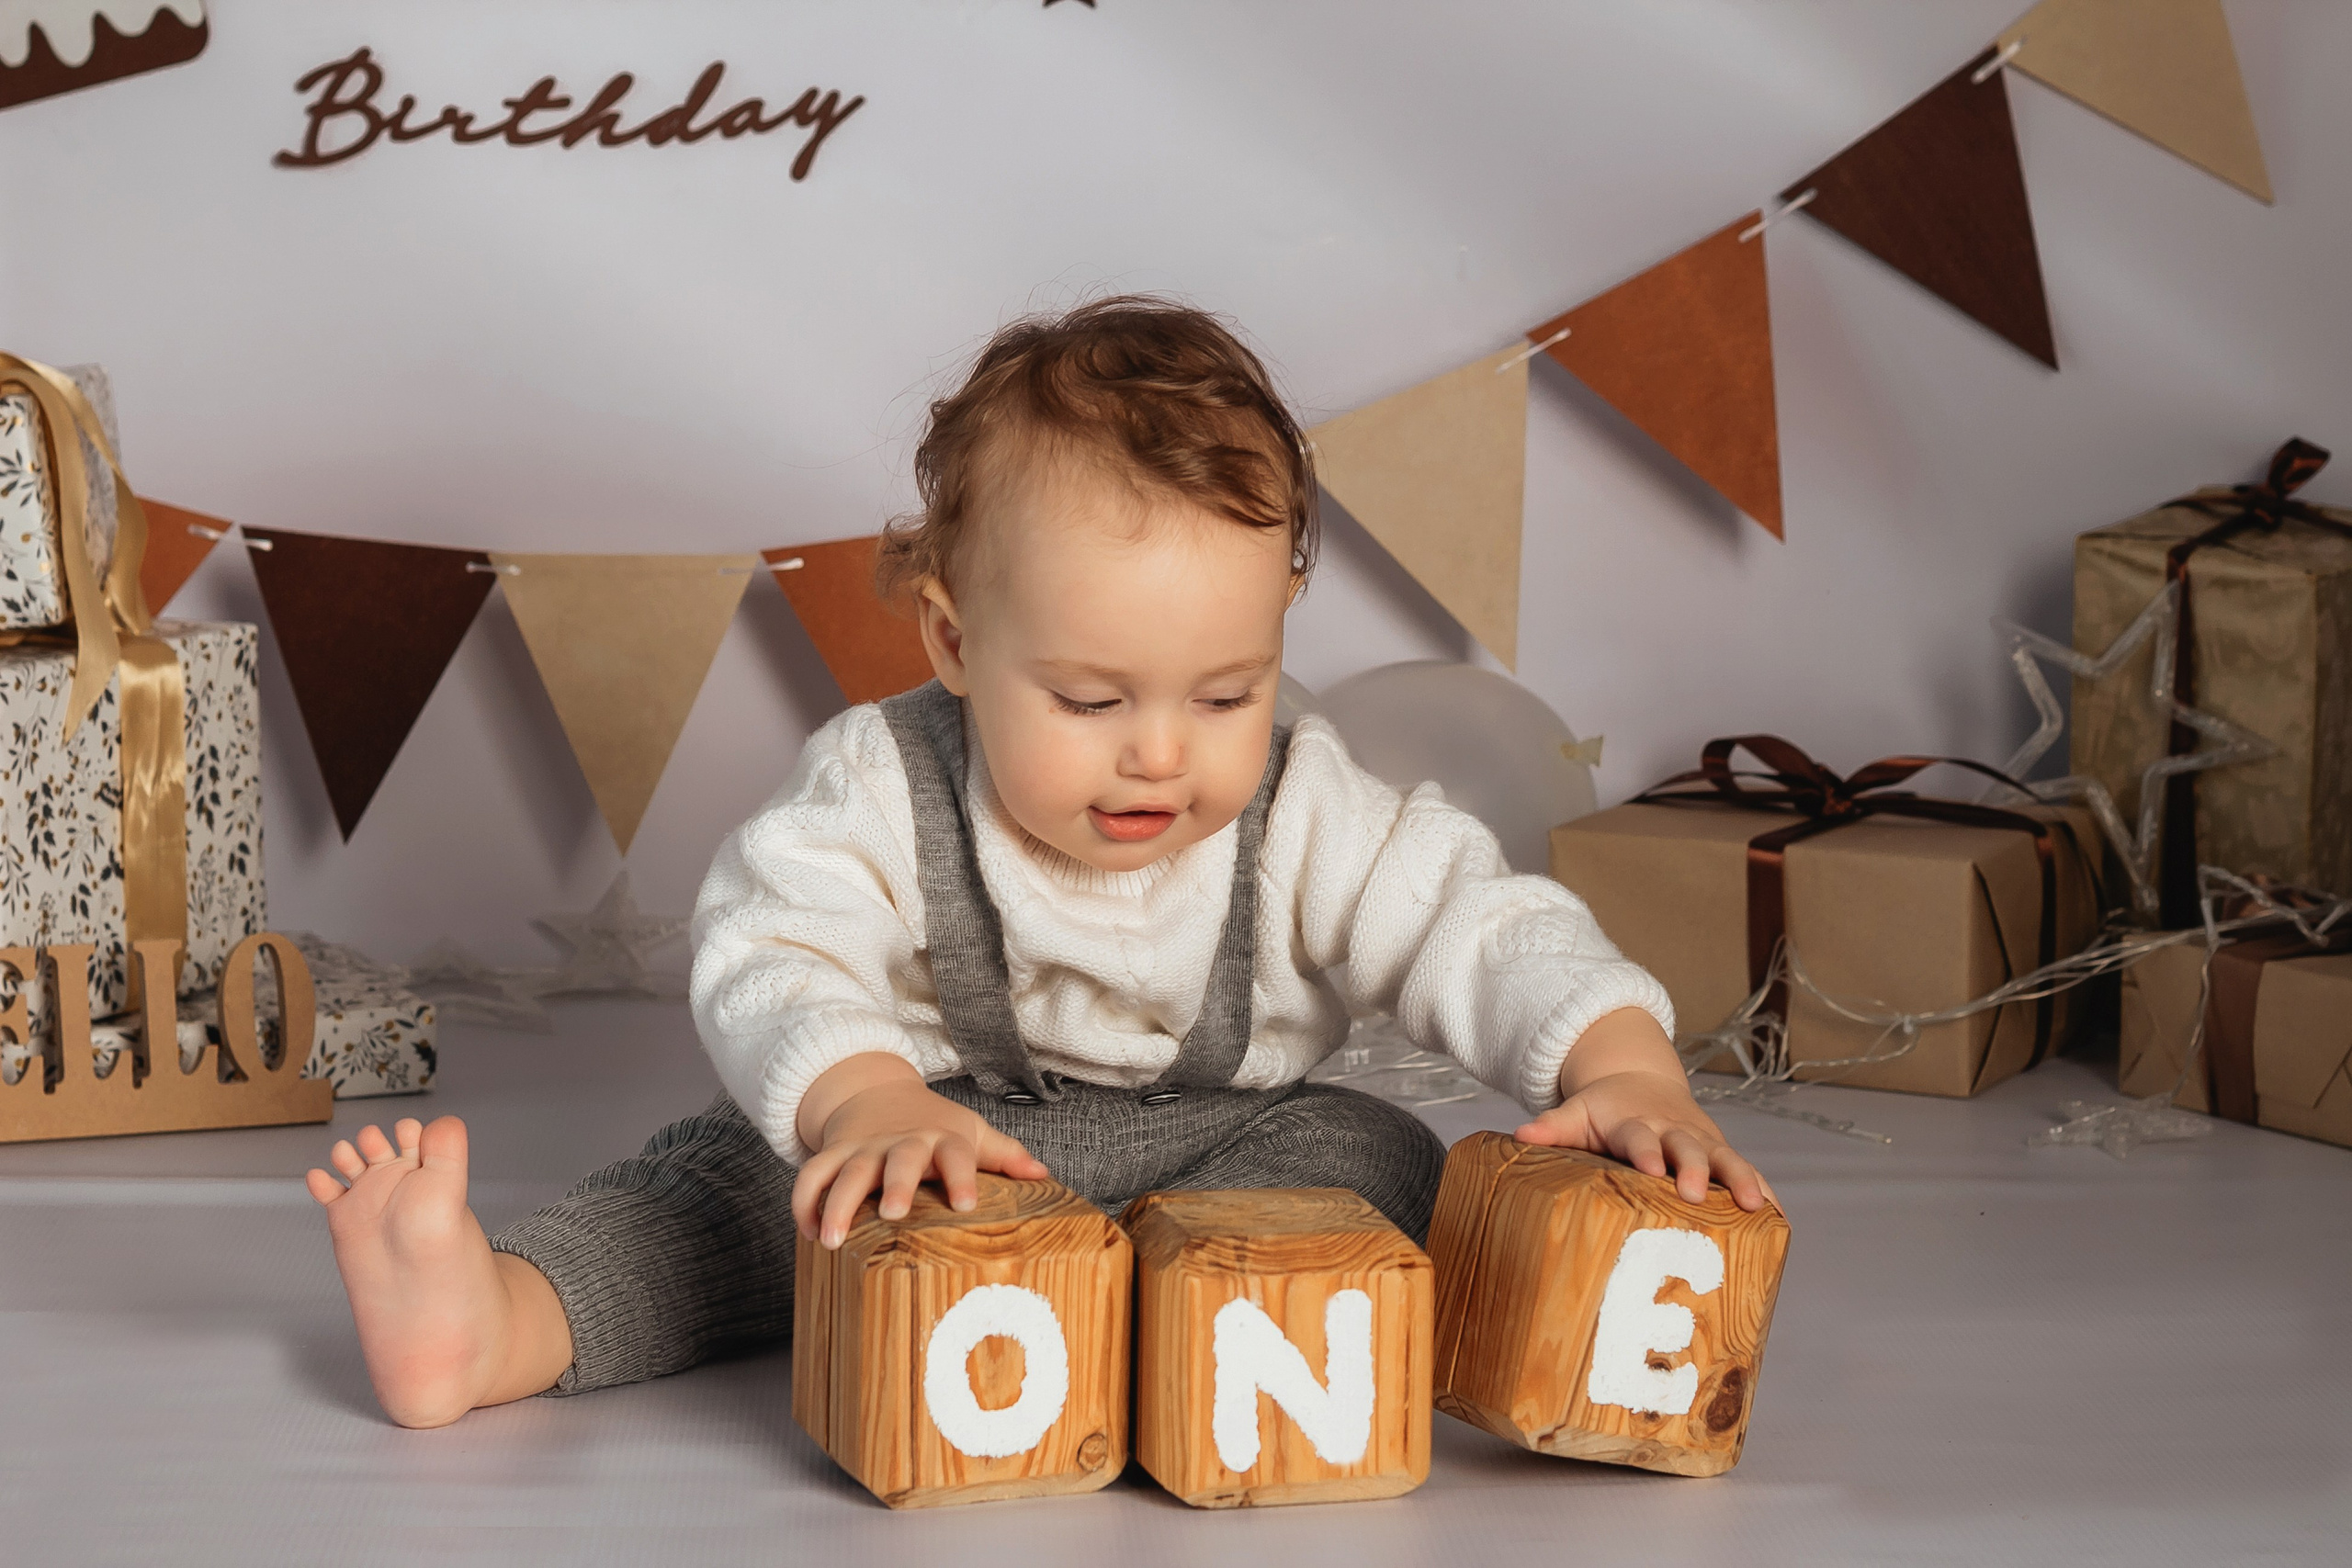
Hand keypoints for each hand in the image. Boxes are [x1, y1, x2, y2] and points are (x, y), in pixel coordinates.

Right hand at [791, 1054, 1049, 1248]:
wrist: (879, 1093)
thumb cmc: (934, 1126)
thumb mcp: (972, 1133)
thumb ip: (1005, 1155)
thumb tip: (1044, 1176)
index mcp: (941, 1139)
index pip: (957, 1155)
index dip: (962, 1177)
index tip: (967, 1205)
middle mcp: (901, 1142)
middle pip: (898, 1159)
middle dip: (894, 1184)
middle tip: (893, 1213)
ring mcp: (863, 1148)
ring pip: (844, 1171)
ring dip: (836, 1203)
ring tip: (831, 1239)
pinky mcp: (832, 1153)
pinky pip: (810, 1176)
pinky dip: (804, 1202)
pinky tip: (809, 1234)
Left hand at [1513, 1008, 1776, 1212]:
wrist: (1640, 1081)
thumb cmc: (1604, 1111)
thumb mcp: (1576, 1113)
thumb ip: (1552, 1127)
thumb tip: (1519, 1136)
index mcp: (1634, 1123)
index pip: (1638, 1137)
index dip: (1645, 1152)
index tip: (1651, 1169)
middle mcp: (1672, 1130)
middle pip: (1687, 1148)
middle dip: (1696, 1169)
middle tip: (1699, 1193)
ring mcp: (1701, 1141)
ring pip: (1725, 1158)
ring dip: (1741, 1180)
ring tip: (1756, 1206)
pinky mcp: (1720, 1152)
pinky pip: (1746, 1171)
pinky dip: (1764, 1191)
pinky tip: (1778, 1219)